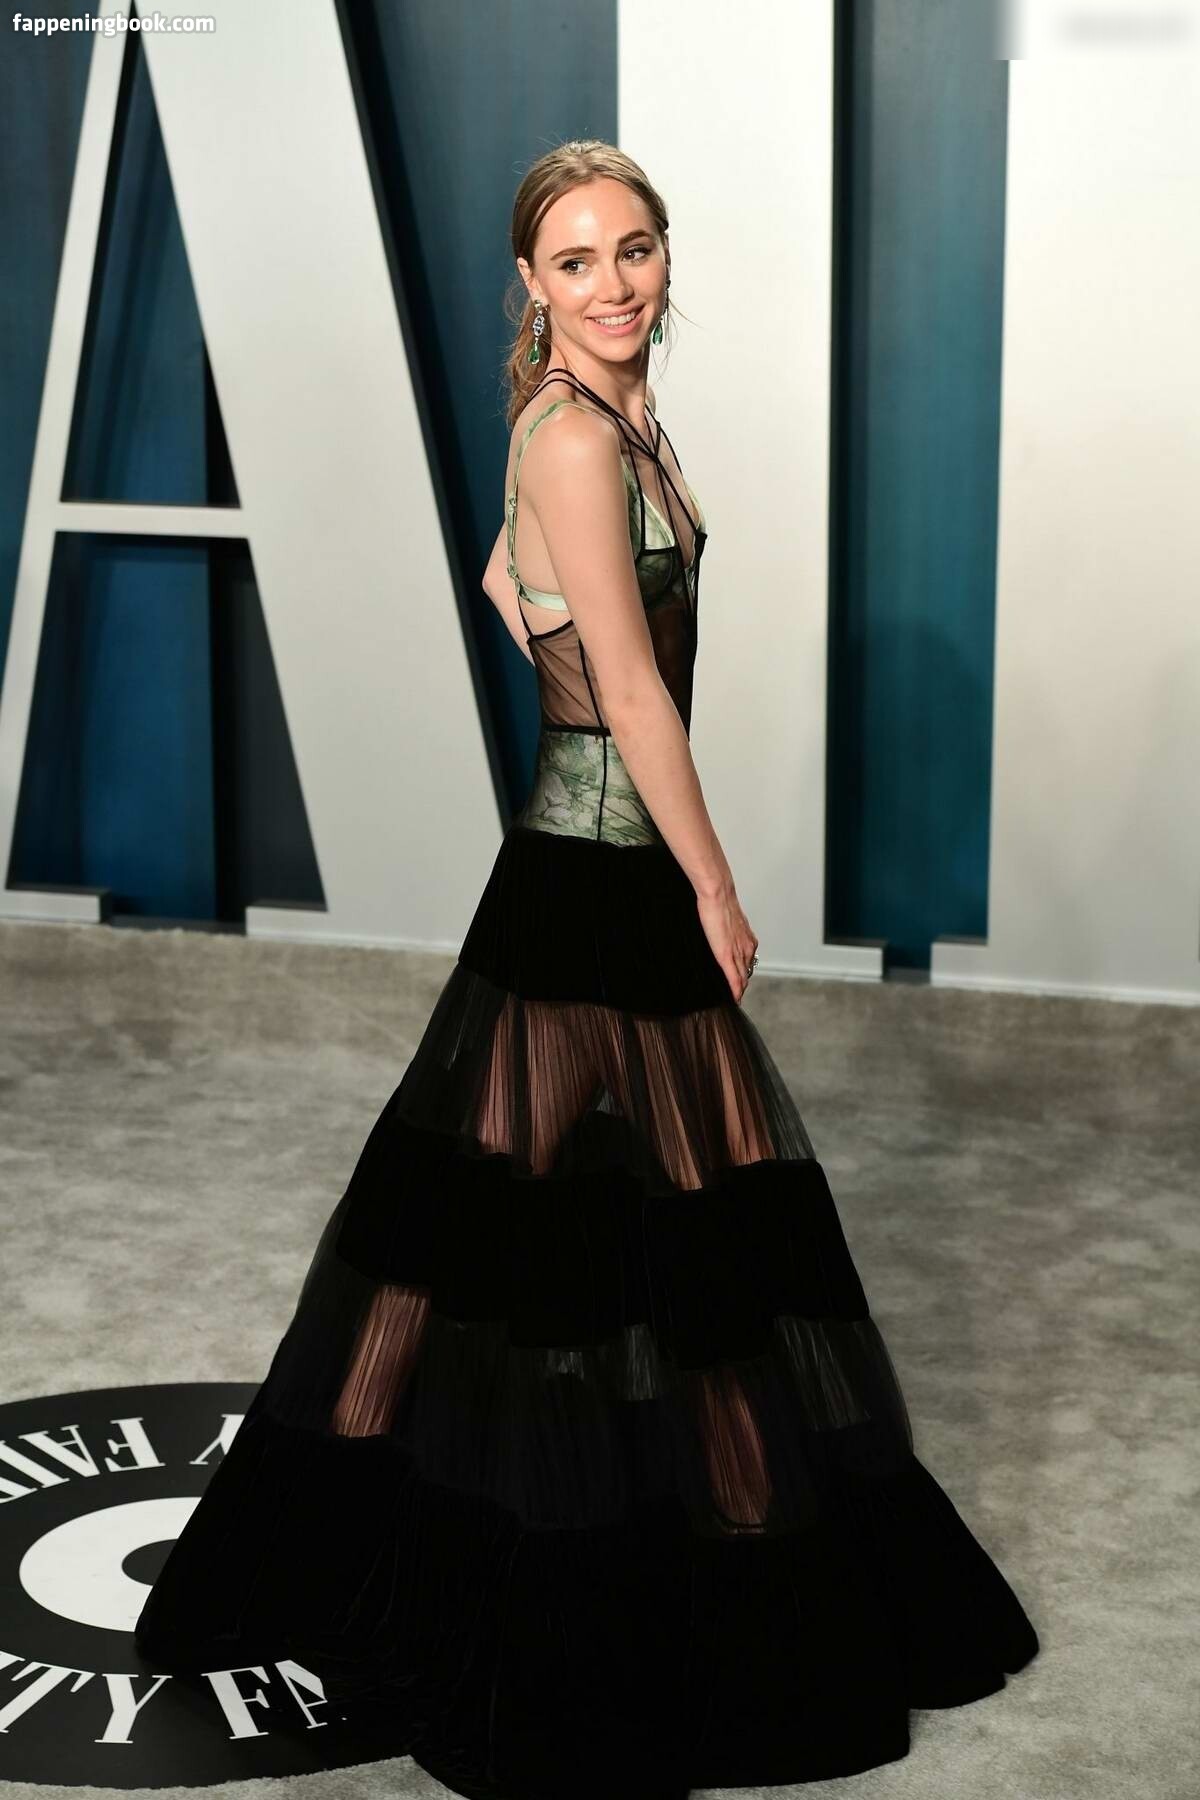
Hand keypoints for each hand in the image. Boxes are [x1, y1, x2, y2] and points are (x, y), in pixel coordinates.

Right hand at [695, 884, 758, 1004]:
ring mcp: (738, 952)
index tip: (739, 982)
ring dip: (739, 989)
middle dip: (742, 984)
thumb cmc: (718, 902)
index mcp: (746, 938)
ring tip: (734, 998)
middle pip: (746, 971)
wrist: (718, 894)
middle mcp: (747, 947)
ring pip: (742, 977)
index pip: (747, 961)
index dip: (743, 973)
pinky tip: (734, 998)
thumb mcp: (725, 919)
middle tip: (736, 994)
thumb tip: (719, 932)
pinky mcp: (727, 956)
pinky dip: (735, 990)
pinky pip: (734, 978)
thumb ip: (725, 929)